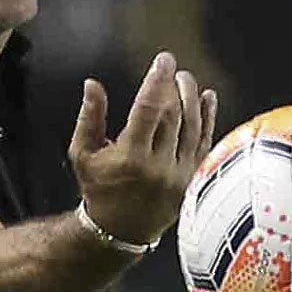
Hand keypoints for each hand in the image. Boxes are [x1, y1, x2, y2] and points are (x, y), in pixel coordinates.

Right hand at [68, 52, 217, 243]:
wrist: (120, 230)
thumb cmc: (98, 188)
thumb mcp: (83, 154)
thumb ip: (89, 117)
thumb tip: (92, 84)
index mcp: (130, 158)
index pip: (148, 109)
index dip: (157, 80)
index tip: (163, 60)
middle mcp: (158, 166)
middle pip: (173, 115)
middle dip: (174, 86)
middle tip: (172, 69)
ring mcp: (179, 174)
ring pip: (192, 127)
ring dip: (192, 98)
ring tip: (186, 79)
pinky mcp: (193, 180)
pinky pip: (205, 143)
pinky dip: (209, 118)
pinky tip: (208, 98)